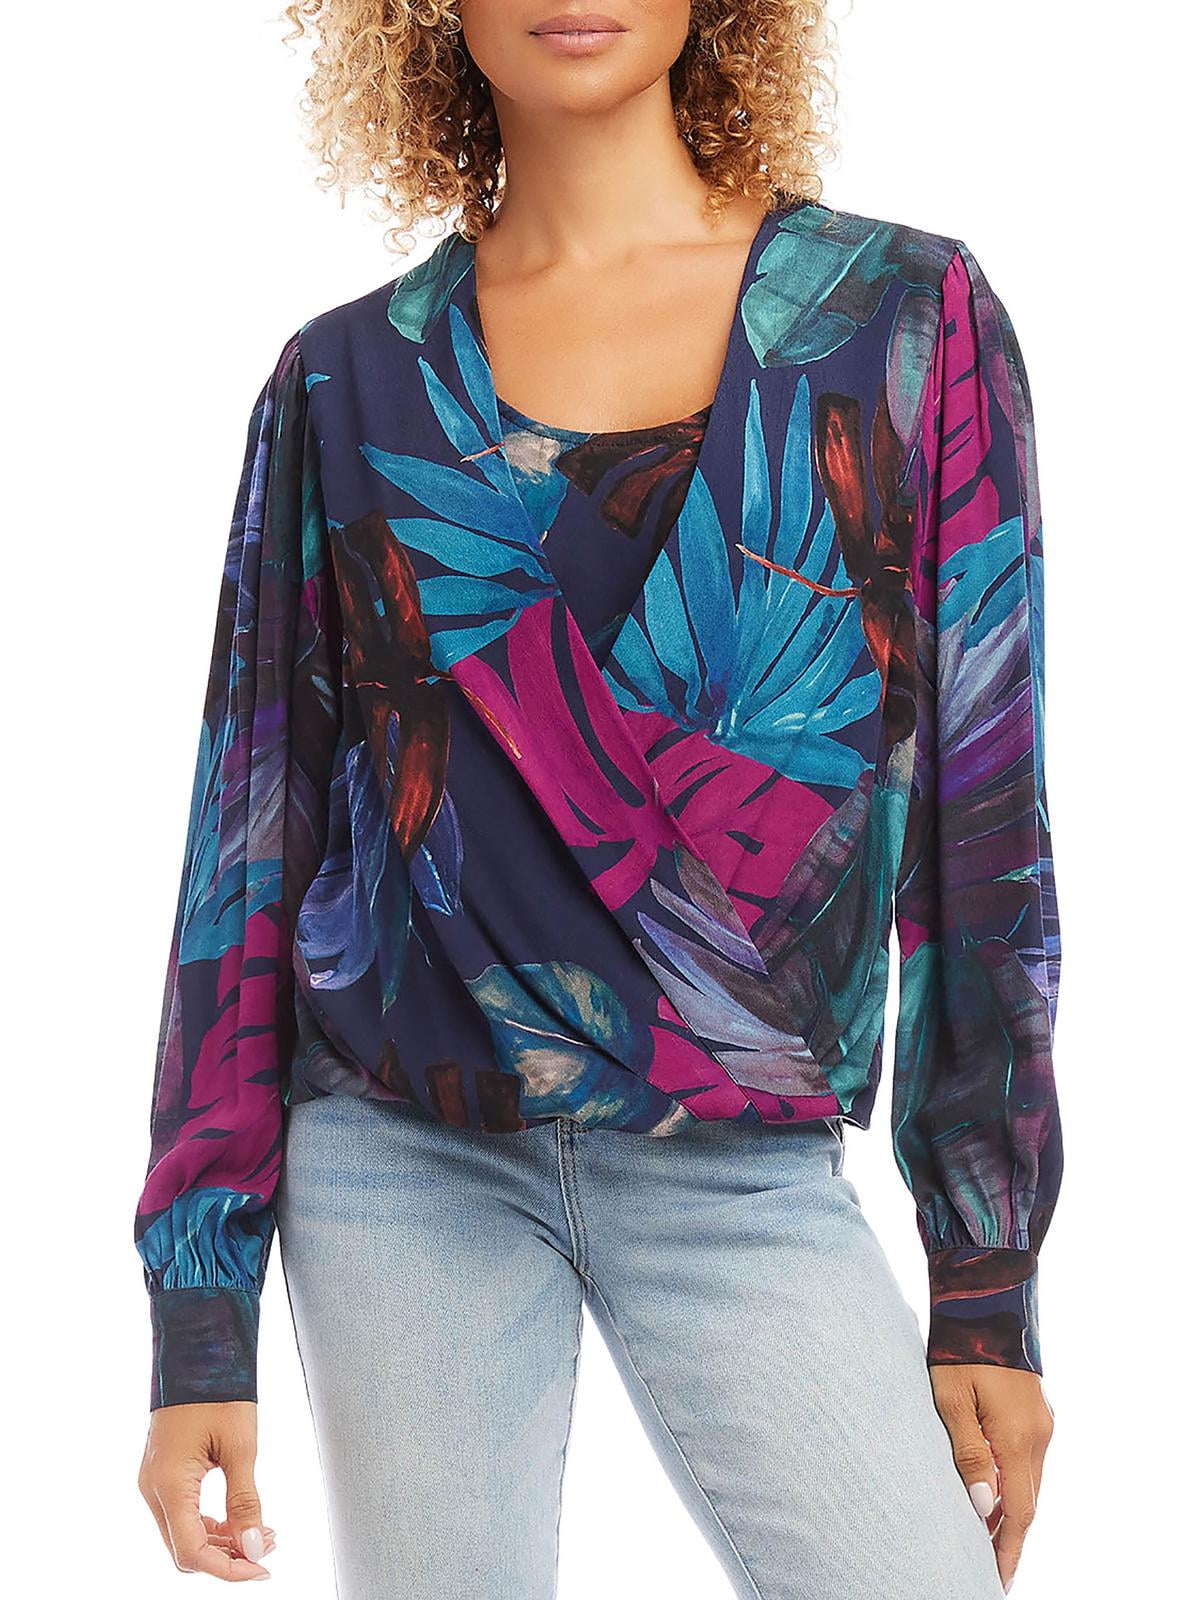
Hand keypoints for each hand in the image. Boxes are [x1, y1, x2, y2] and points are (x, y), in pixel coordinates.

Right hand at [139, 1400, 277, 1580]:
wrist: (198, 1348)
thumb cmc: (219, 1388)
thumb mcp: (242, 1446)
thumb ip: (245, 1502)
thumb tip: (252, 1548)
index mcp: (169, 1484)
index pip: (192, 1553)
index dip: (229, 1569)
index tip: (262, 1568)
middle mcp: (153, 1489)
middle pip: (185, 1550)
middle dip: (228, 1556)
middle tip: (268, 1545)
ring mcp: (154, 1481)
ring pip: (184, 1534)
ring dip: (221, 1540)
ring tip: (262, 1530)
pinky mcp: (162, 1472)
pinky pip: (182, 1513)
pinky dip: (210, 1523)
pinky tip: (240, 1516)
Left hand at [929, 1363, 1052, 1592]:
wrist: (986, 1295)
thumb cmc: (959, 1344)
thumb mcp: (951, 1398)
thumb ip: (969, 1453)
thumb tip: (985, 1507)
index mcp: (1018, 1436)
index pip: (1018, 1511)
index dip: (1006, 1549)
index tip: (995, 1580)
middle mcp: (1038, 1435)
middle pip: (1027, 1502)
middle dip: (1008, 1539)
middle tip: (986, 1568)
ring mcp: (1041, 1422)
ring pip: (1029, 1482)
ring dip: (1010, 1511)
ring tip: (982, 1539)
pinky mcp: (1036, 1411)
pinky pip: (1027, 1460)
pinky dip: (1013, 1483)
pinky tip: (992, 1492)